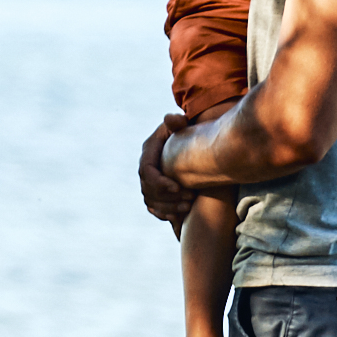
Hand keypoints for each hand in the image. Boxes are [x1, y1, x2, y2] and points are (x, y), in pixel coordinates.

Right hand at [137, 113, 201, 227]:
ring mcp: (149, 181)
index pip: (147, 171)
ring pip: (150, 200)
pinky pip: (153, 207)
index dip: (159, 182)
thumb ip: (178, 122)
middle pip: (147, 189)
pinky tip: (177, 217)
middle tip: (189, 198)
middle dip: (166, 197)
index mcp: (149, 151)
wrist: (190, 142)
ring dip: (167, 207)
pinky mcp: (156, 191)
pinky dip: (162, 213)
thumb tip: (170, 119)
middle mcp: (146, 167)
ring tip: (187, 207)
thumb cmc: (188, 131)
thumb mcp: (183, 124)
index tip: (177, 187)